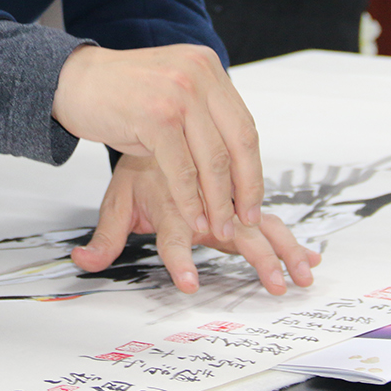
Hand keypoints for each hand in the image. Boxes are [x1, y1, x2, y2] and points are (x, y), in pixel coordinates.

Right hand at [53, 43, 261, 241]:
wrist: (72, 80)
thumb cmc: (119, 92)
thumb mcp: (171, 95)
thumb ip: (202, 118)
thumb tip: (233, 165)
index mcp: (207, 65)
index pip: (243, 125)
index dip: (252, 168)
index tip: (253, 198)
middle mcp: (198, 74)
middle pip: (237, 142)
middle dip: (244, 188)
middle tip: (245, 218)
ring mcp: (178, 93)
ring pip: (212, 159)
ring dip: (218, 201)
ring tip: (218, 226)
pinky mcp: (156, 116)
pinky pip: (182, 169)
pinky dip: (190, 200)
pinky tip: (193, 218)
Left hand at [72, 154, 321, 294]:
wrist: (154, 106)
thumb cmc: (141, 161)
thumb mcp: (118, 200)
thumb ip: (106, 236)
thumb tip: (82, 261)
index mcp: (165, 185)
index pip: (173, 227)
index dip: (180, 256)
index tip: (189, 285)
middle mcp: (198, 178)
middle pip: (230, 217)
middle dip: (254, 255)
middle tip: (274, 284)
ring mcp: (222, 174)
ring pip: (256, 208)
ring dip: (281, 243)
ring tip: (300, 276)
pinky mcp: (237, 177)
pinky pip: (269, 208)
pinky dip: (286, 230)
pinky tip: (308, 257)